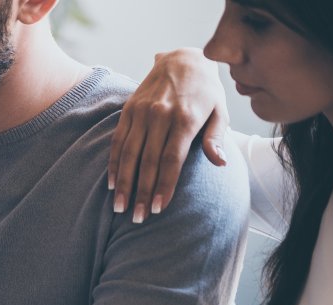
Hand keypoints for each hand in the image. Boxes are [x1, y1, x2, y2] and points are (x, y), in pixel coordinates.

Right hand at [110, 48, 229, 223]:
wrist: (182, 59)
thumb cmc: (206, 91)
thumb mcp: (219, 110)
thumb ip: (216, 137)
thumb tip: (219, 163)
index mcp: (186, 118)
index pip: (172, 159)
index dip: (164, 186)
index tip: (158, 208)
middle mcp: (161, 115)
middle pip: (148, 161)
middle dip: (142, 192)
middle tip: (138, 218)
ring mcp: (142, 112)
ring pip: (129, 154)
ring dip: (124, 184)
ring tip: (120, 207)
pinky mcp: (128, 111)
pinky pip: (118, 142)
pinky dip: (114, 165)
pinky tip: (113, 184)